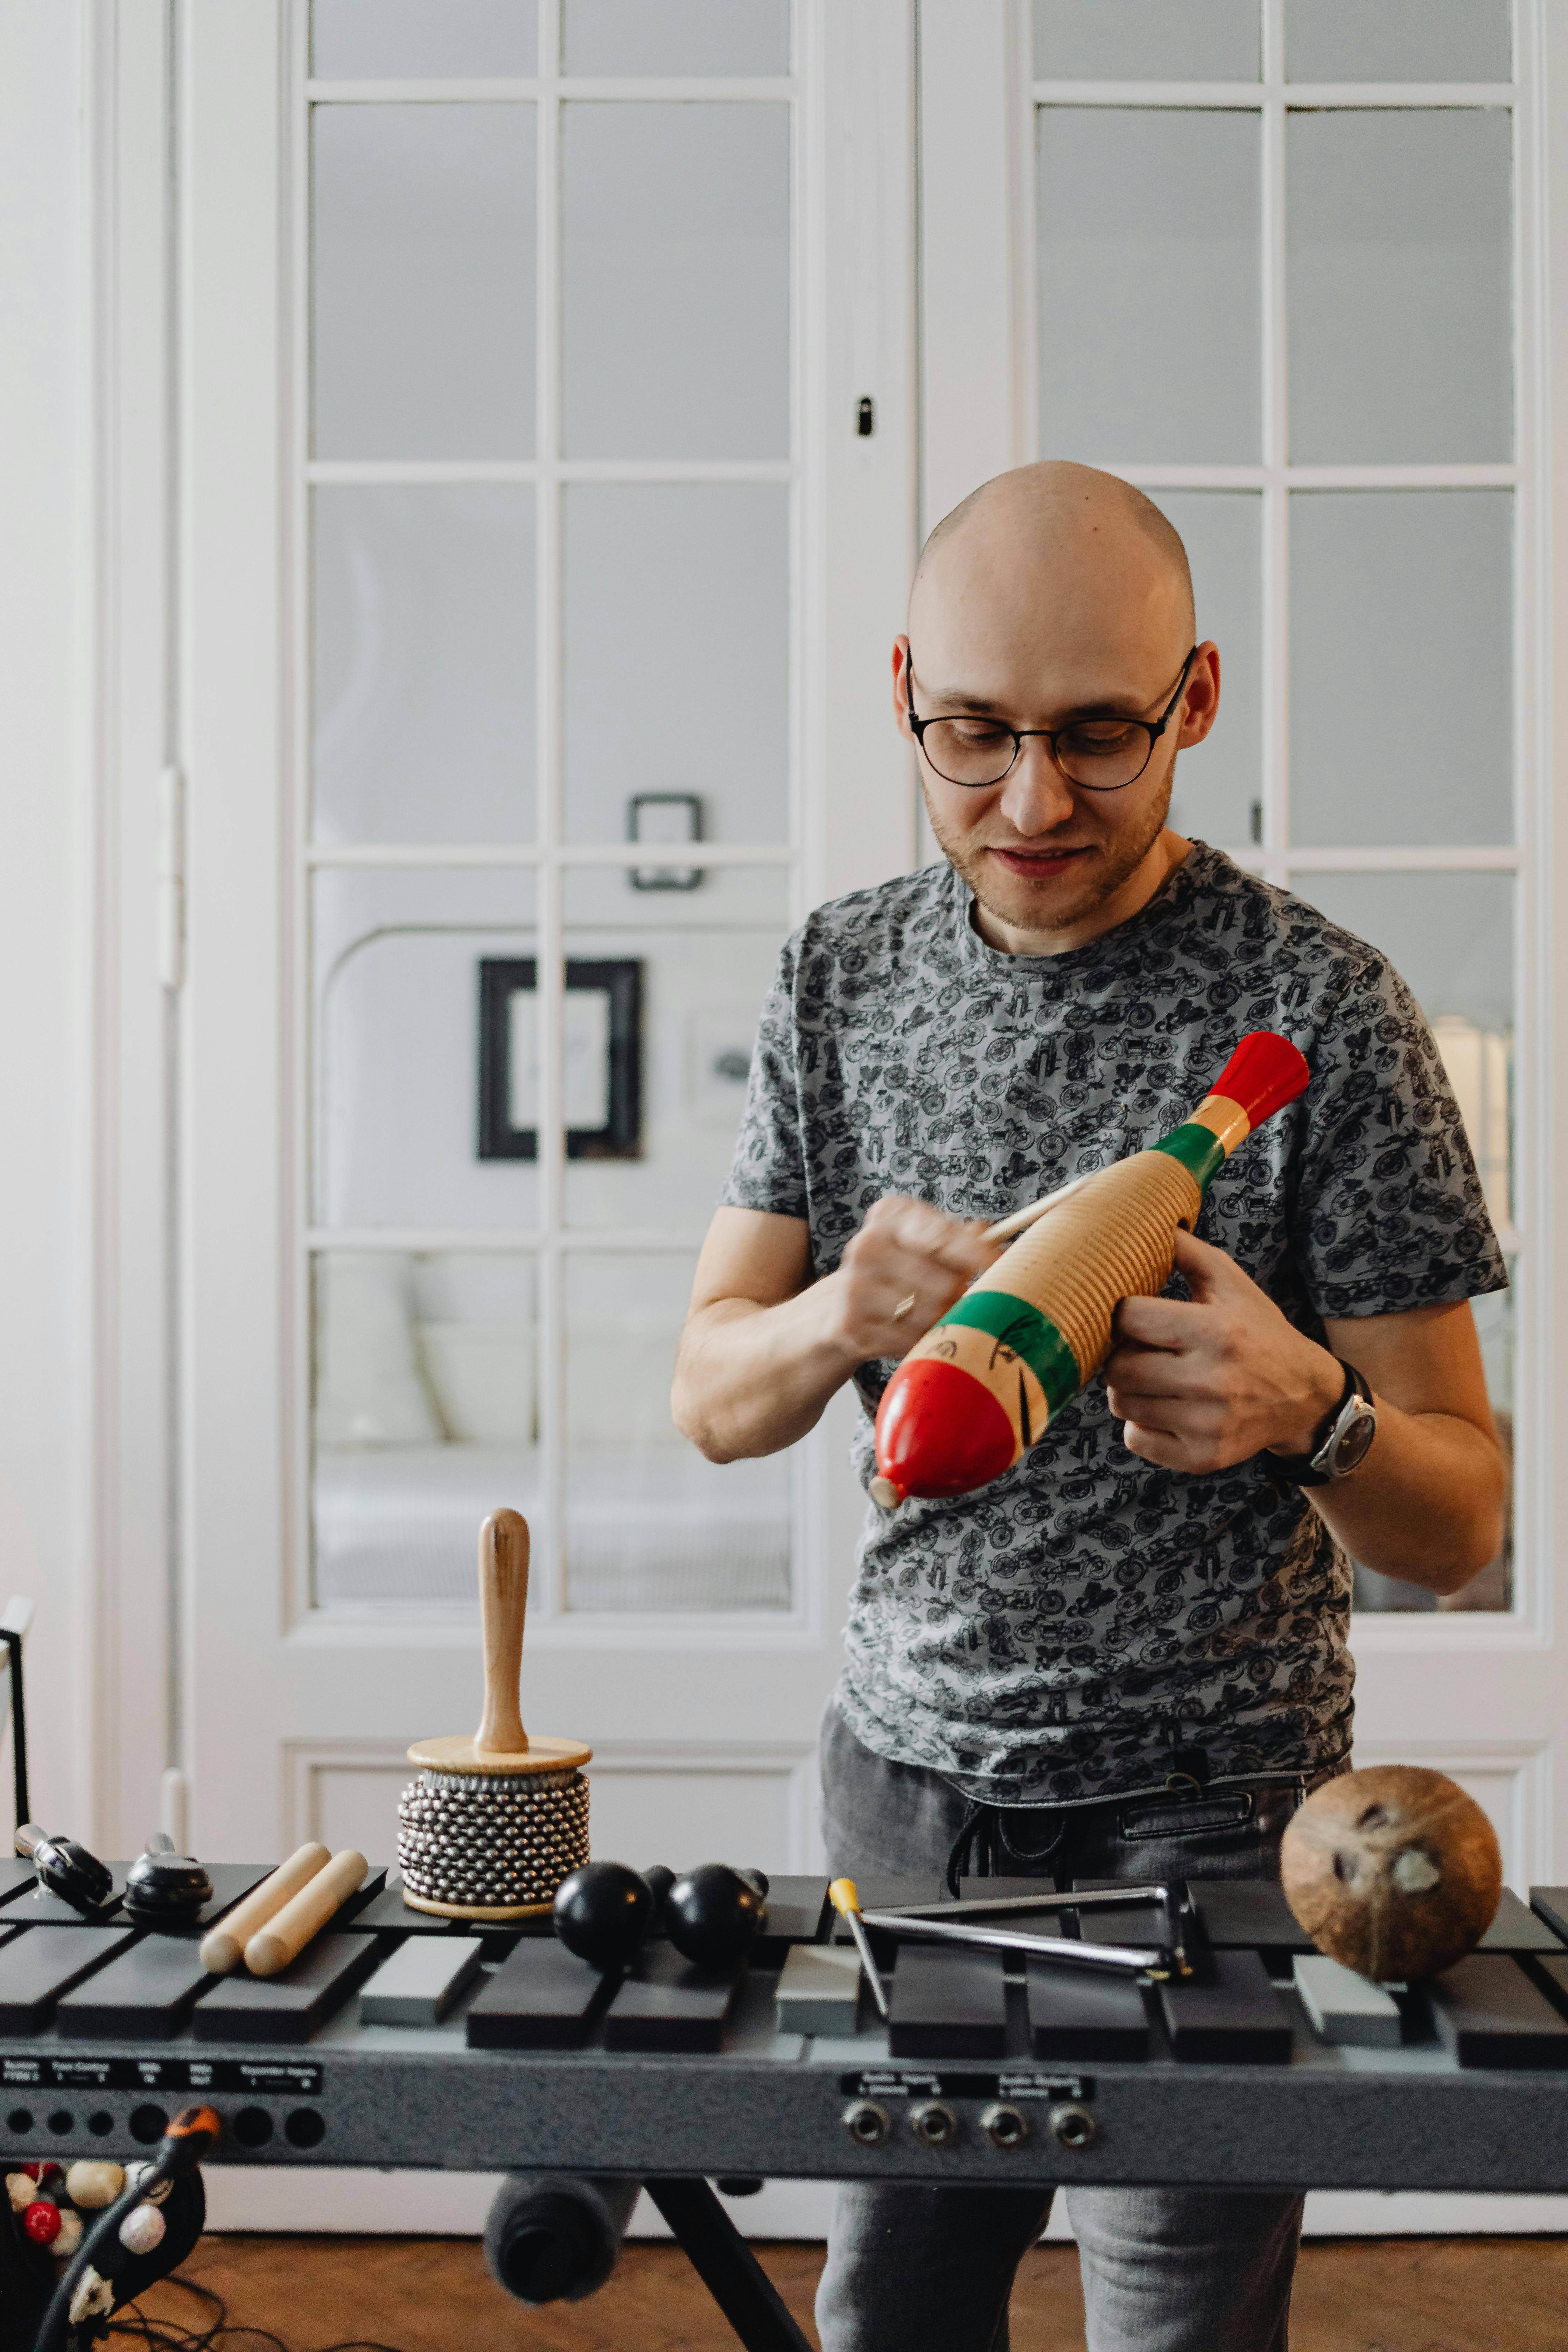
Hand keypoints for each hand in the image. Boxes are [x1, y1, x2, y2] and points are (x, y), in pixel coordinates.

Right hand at [823, 1196, 996, 1360]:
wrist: (838, 1305)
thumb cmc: (895, 1267)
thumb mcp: (923, 1241)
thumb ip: (957, 1237)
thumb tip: (987, 1235)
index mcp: (890, 1215)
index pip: (944, 1236)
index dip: (978, 1254)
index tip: (1000, 1265)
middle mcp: (867, 1245)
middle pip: (945, 1282)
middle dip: (956, 1294)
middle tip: (949, 1294)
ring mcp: (855, 1286)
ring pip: (930, 1314)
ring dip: (939, 1318)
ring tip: (926, 1310)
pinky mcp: (851, 1324)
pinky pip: (910, 1339)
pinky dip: (918, 1338)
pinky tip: (905, 1328)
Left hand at [1104, 1229, 1345, 1474]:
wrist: (1304, 1396)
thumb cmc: (1258, 1331)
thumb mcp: (1232, 1284)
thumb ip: (1187, 1251)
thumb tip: (1144, 1219)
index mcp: (1215, 1330)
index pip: (1128, 1318)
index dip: (1123, 1314)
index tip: (1135, 1315)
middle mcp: (1212, 1380)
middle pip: (1117, 1368)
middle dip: (1120, 1355)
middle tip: (1138, 1350)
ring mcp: (1207, 1423)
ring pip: (1122, 1404)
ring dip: (1128, 1389)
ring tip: (1153, 1377)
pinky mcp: (1203, 1456)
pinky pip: (1136, 1440)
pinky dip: (1142, 1424)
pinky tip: (1166, 1408)